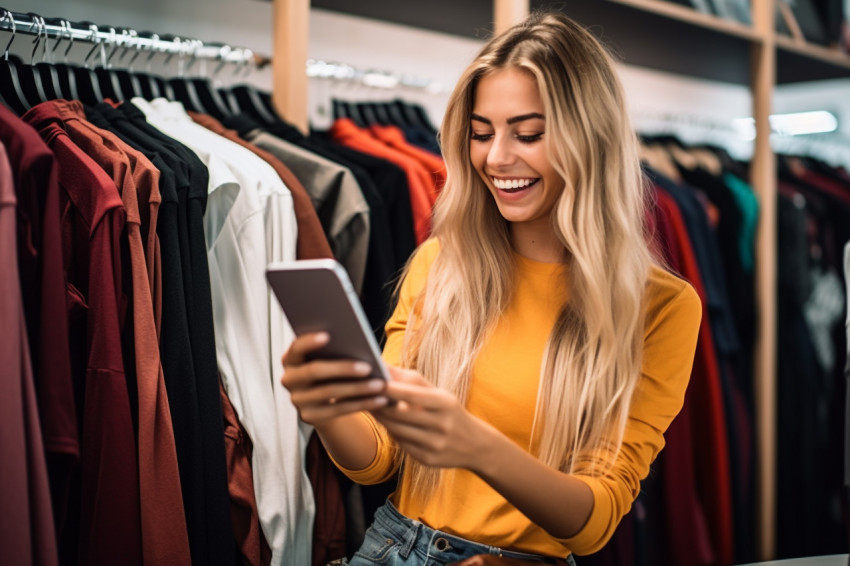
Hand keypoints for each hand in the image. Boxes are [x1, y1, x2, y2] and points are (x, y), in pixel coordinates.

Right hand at [280, 332, 388, 425]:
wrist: (323, 400)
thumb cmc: (330, 368)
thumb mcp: (328, 357)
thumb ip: (333, 349)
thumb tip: (358, 342)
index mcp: (290, 359)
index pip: (296, 348)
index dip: (309, 341)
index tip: (328, 335)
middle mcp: (289, 379)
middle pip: (314, 371)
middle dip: (343, 368)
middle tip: (368, 367)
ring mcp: (297, 400)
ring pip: (329, 392)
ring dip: (358, 388)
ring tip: (380, 384)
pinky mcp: (309, 417)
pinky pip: (338, 410)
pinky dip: (362, 404)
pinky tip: (380, 400)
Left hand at [372, 367, 496, 470]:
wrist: (476, 445)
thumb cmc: (449, 412)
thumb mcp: (438, 394)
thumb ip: (411, 380)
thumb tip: (384, 366)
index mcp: (445, 404)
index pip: (412, 395)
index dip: (391, 388)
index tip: (373, 381)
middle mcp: (442, 425)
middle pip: (401, 415)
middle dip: (380, 405)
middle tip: (363, 395)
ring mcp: (435, 444)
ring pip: (398, 431)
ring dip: (381, 419)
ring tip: (369, 407)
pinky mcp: (428, 459)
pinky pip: (402, 444)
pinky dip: (391, 433)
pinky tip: (385, 424)